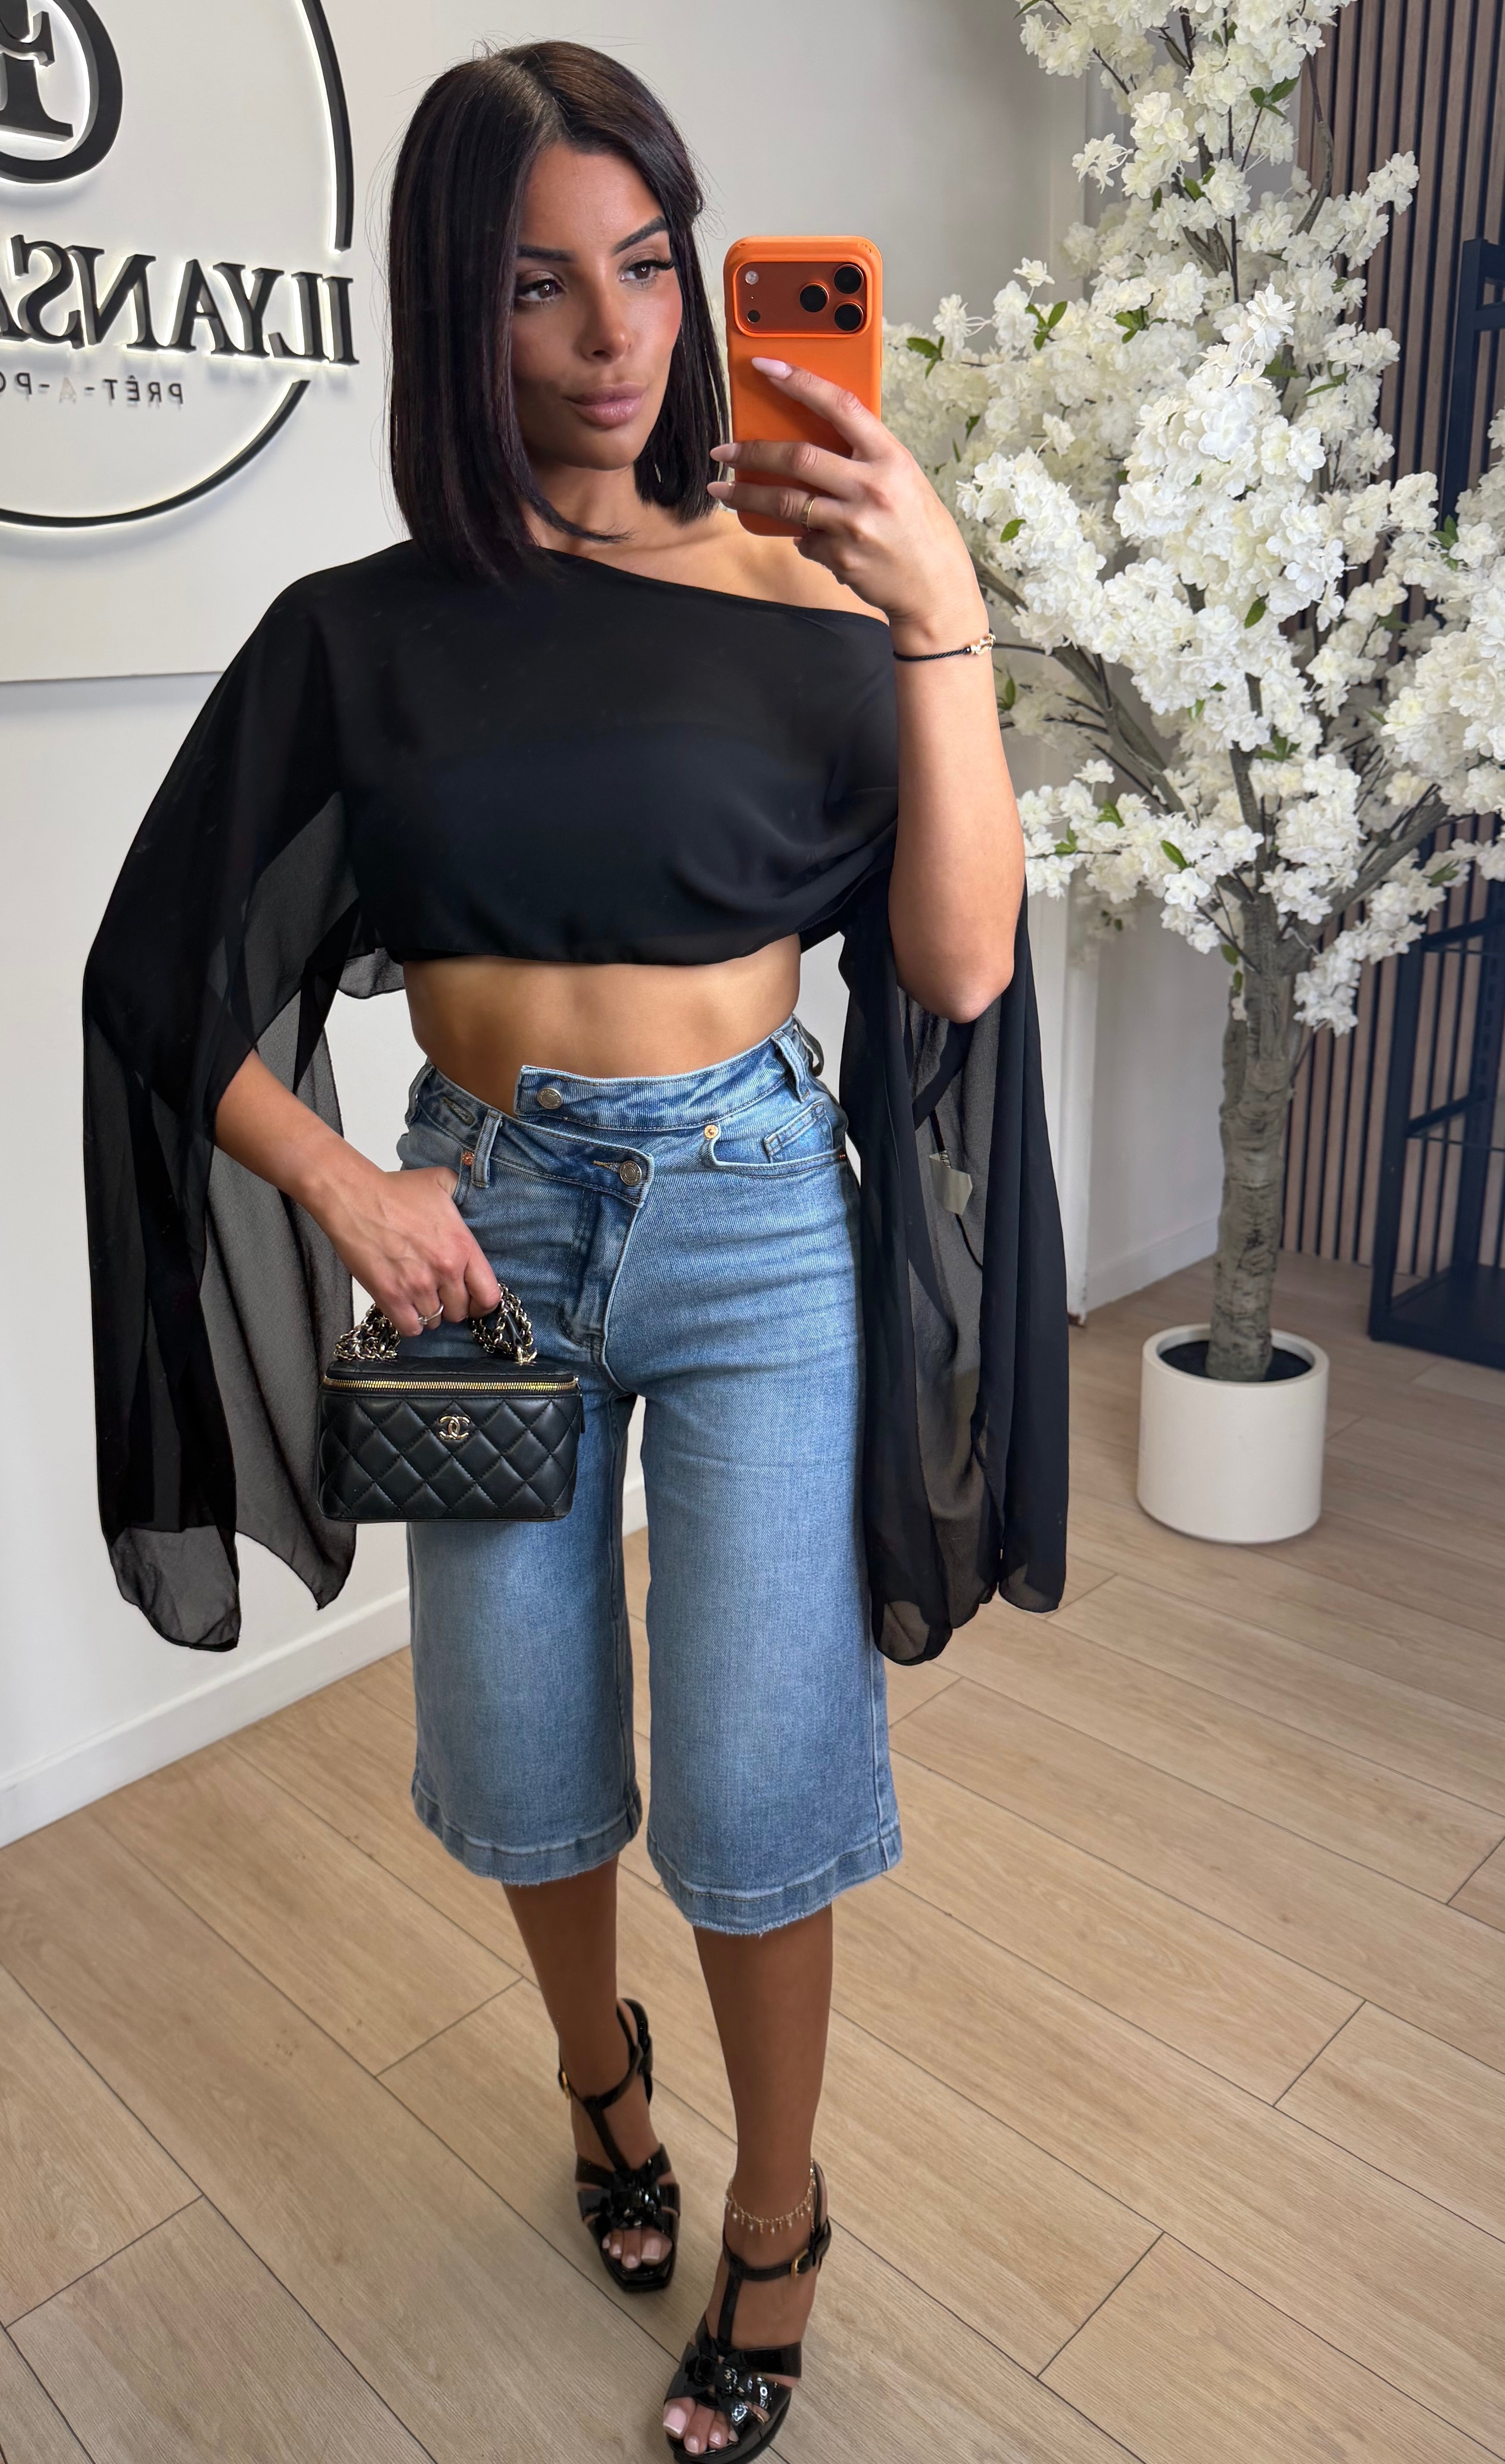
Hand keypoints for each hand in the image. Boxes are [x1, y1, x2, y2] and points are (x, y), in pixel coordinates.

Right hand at [313, 1160, 501, 1337]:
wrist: (354, 1198)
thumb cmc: (395, 1190)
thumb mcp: (443, 1182)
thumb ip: (465, 1194)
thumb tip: (476, 1196)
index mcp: (462, 1246)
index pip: (489, 1295)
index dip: (482, 1303)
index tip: (474, 1300)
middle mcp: (445, 1270)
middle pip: (460, 1312)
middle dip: (452, 1306)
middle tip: (440, 1294)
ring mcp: (417, 1286)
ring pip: (434, 1320)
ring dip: (429, 1312)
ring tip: (418, 1296)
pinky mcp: (390, 1296)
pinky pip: (410, 1327)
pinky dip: (410, 1323)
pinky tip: (405, 1308)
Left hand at [708, 358, 987, 653]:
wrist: (936, 589)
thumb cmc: (921, 530)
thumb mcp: (904, 481)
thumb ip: (865, 460)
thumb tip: (816, 446)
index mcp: (890, 457)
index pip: (840, 406)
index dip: (800, 382)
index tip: (766, 367)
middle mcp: (872, 486)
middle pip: (799, 457)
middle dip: (752, 452)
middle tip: (723, 450)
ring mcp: (854, 523)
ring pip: (785, 502)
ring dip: (746, 496)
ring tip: (722, 490)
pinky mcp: (840, 556)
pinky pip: (804, 540)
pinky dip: (799, 536)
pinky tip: (807, 538)